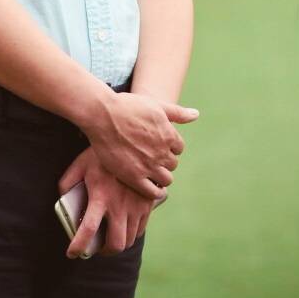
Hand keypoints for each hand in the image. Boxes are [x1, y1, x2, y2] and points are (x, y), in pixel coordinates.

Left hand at [58, 147, 162, 257]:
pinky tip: (123, 226)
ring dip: (118, 243)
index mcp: (100, 197)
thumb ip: (67, 184)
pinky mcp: (148, 204)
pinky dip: (131, 233)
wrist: (131, 140)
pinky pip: (141, 228)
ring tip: (109, 238)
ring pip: (130, 239)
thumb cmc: (100, 154)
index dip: (78, 246)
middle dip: (105, 251)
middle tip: (97, 248)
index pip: (88, 230)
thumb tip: (63, 200)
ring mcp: (136, 206)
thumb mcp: (79, 165)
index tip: (71, 253)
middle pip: (116, 244)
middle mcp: (120, 205)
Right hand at [81, 91, 197, 200]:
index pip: (178, 148)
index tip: (158, 146)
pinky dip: (156, 192)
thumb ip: (177, 112)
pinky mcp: (133, 177)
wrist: (102, 115)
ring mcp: (148, 166)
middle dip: (164, 161)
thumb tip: (196, 114)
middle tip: (151, 158)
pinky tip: (152, 188)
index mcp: (169, 135)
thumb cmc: (128, 106)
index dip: (169, 147)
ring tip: (150, 172)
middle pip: (173, 164)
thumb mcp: (156, 105)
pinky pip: (153, 192)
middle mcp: (162, 152)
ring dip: (161, 176)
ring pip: (166, 179)